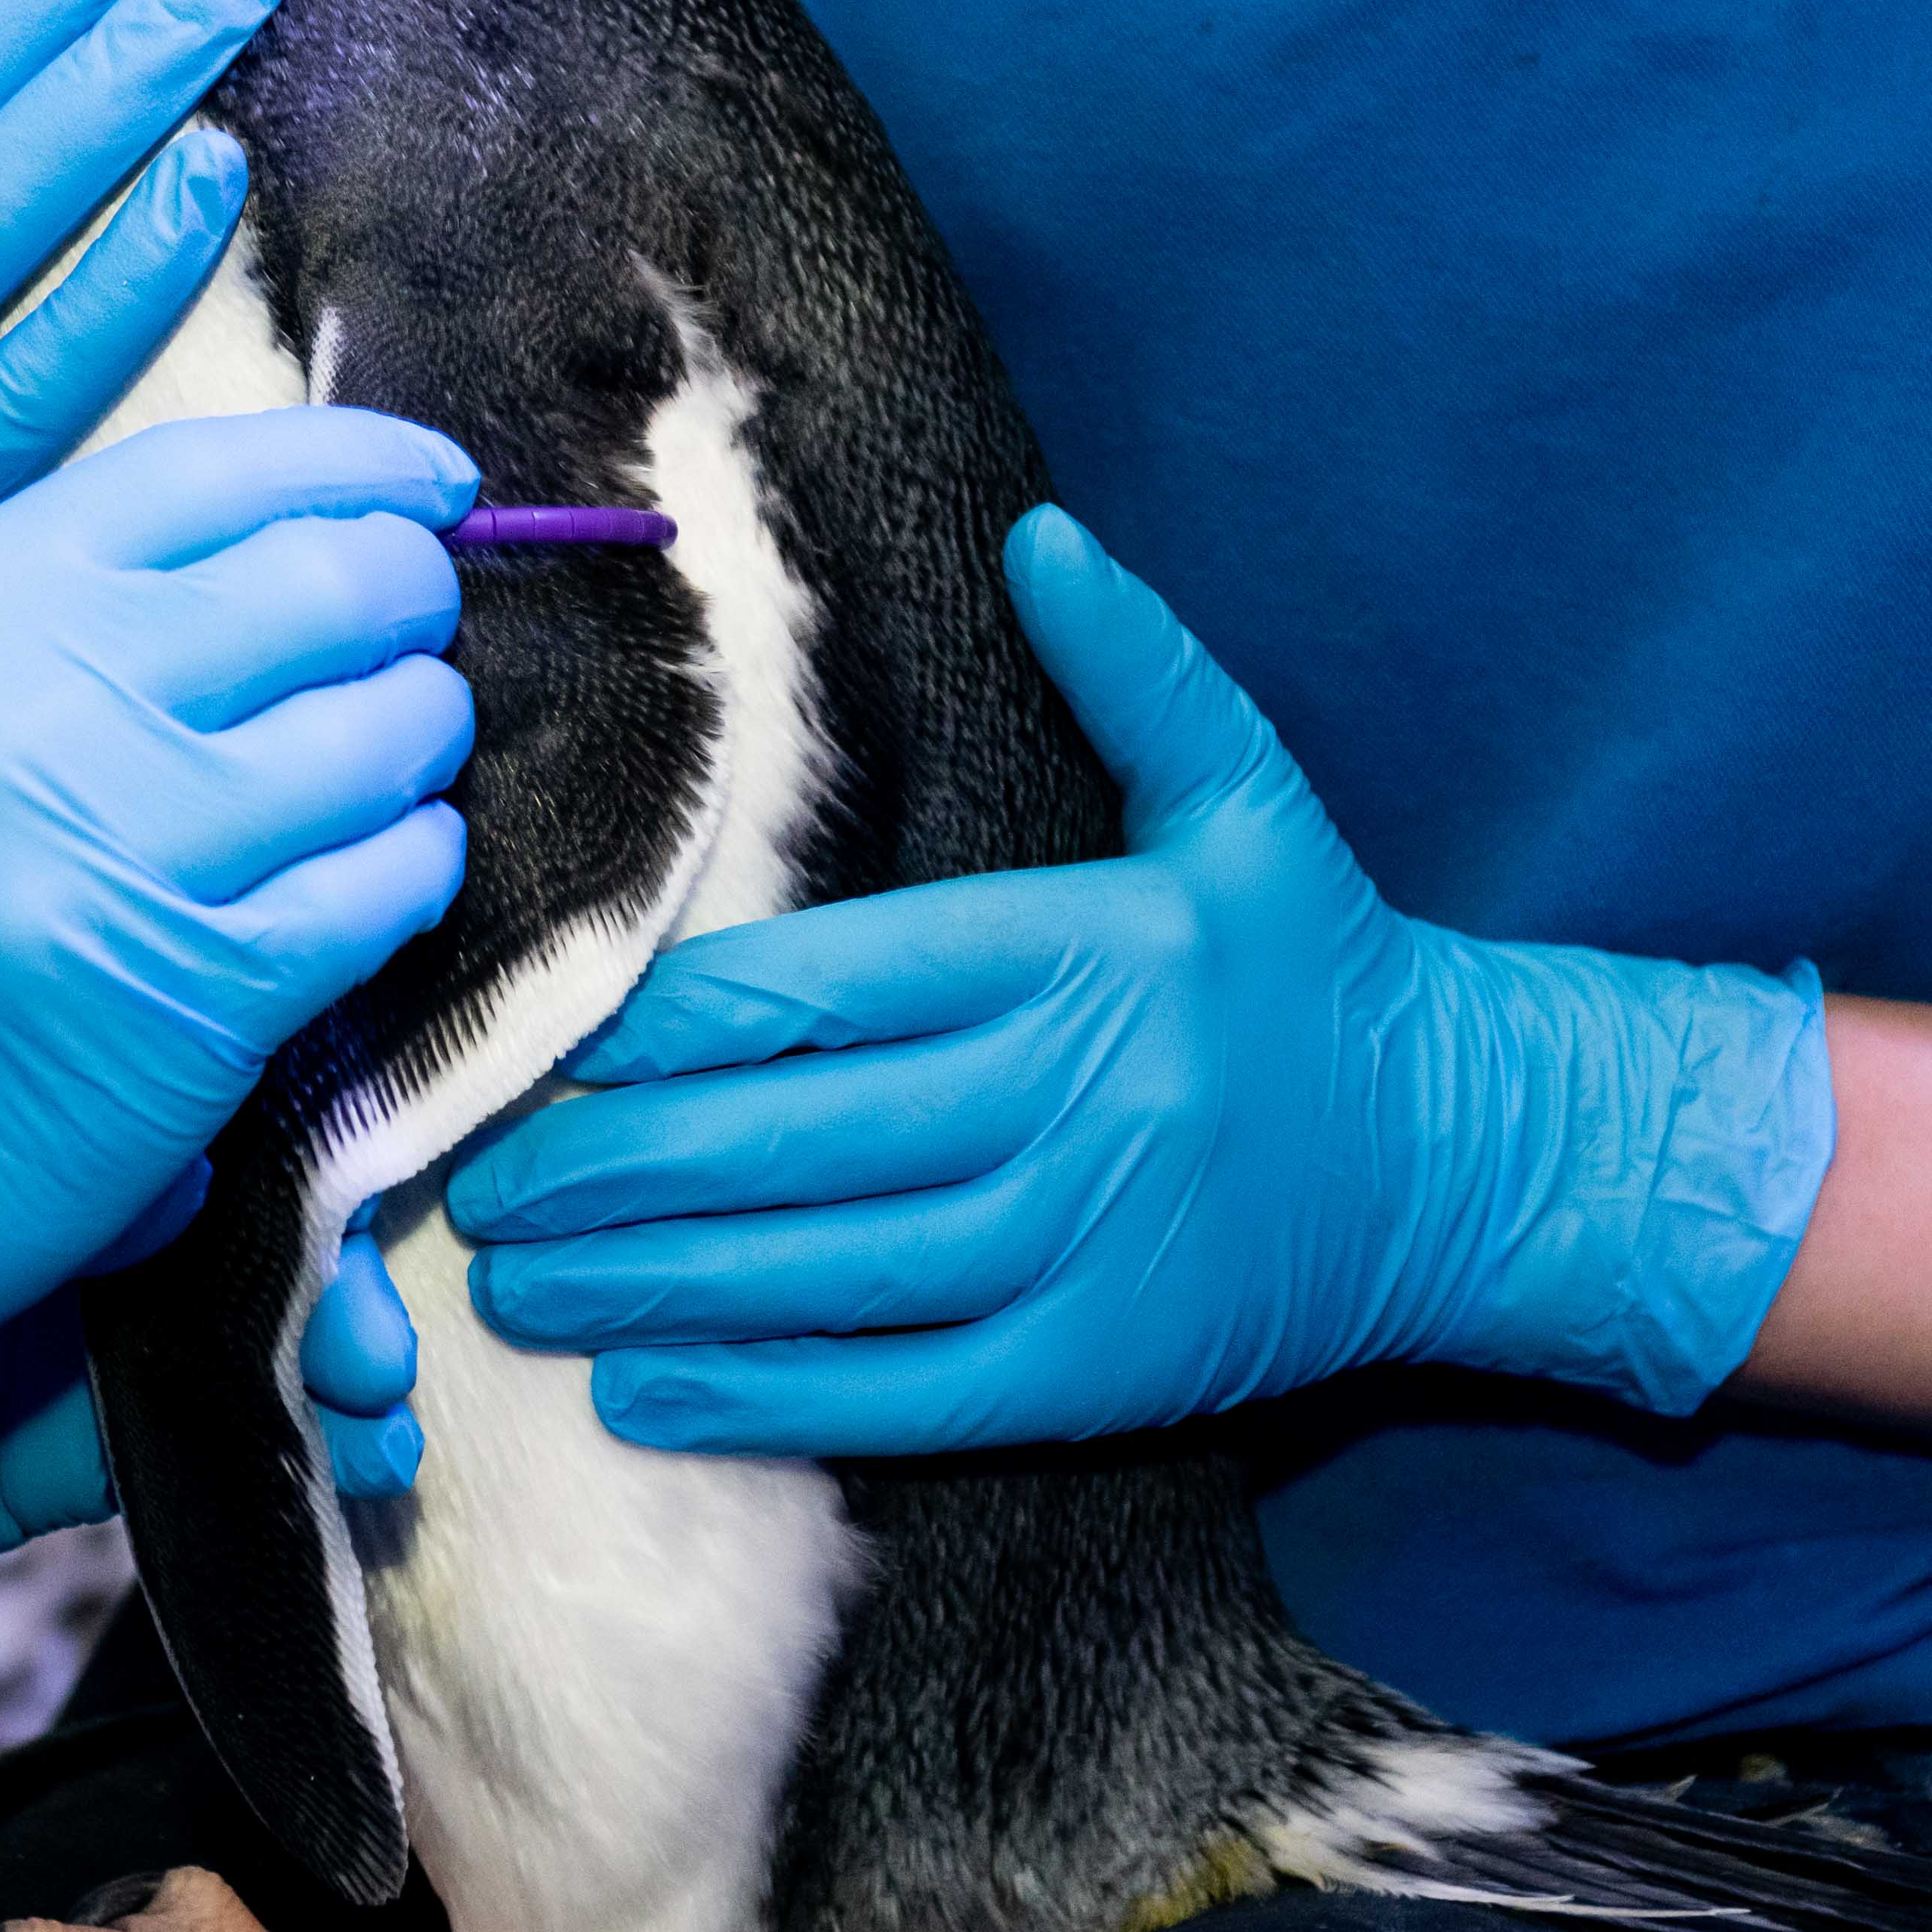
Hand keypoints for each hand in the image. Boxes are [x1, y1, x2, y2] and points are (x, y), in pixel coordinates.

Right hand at [0, 411, 475, 1592]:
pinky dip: (411, 874)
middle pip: (327, 582)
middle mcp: (19, 697)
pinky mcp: (179, 997)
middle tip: (414, 644)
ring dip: (420, 746)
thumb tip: (304, 542)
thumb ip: (62, 623)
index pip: (210, 471)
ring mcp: (102, 845)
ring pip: (382, 733)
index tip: (435, 487)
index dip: (359, 466)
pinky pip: (381, 889)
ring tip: (391, 774)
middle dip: (407, 606)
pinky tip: (379, 884)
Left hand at [452, 512, 1831, 1452]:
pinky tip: (645, 1389)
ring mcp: (1077, 1243)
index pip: (823, 986)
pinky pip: (895, 1390)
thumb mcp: (1249, 799)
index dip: (666, 1027)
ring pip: (820, 1269)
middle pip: (790, 1135)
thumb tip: (1044, 537)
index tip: (546, 1045)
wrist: (1460, 1154)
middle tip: (471, 1182)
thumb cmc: (1319, 965)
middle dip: (611, 1168)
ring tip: (512, 1286)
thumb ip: (1136, 670)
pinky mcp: (1091, 1367)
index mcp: (1073, 950)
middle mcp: (1067, 1096)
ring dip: (649, 1283)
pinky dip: (762, 1394)